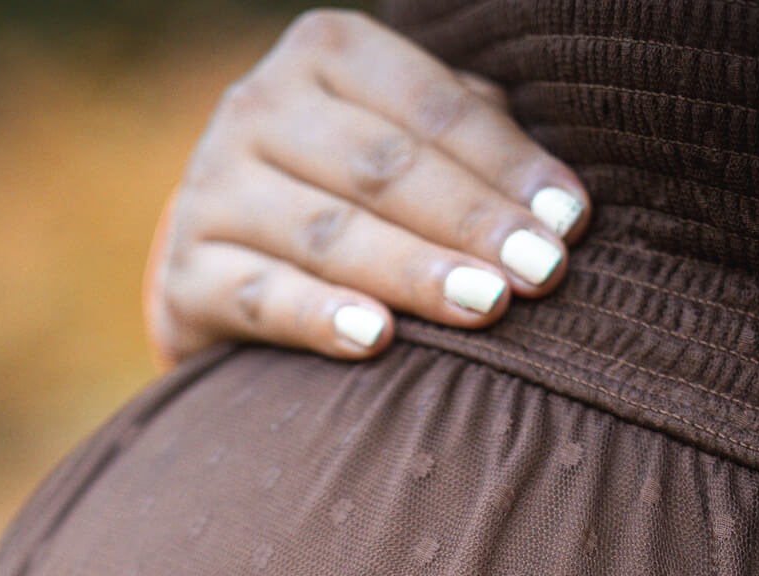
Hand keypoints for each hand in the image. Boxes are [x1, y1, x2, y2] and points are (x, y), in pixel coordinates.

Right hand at [144, 8, 589, 367]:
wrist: (222, 258)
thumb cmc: (347, 194)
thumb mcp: (402, 142)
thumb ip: (466, 140)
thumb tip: (556, 198)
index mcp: (324, 52)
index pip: (429, 107)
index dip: (505, 164)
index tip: (571, 220)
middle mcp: (257, 106)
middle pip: (382, 169)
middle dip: (471, 222)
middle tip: (543, 272)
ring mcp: (212, 190)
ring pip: (328, 234)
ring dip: (413, 272)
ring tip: (485, 305)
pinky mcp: (187, 275)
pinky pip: (263, 298)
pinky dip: (321, 318)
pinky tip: (378, 339)